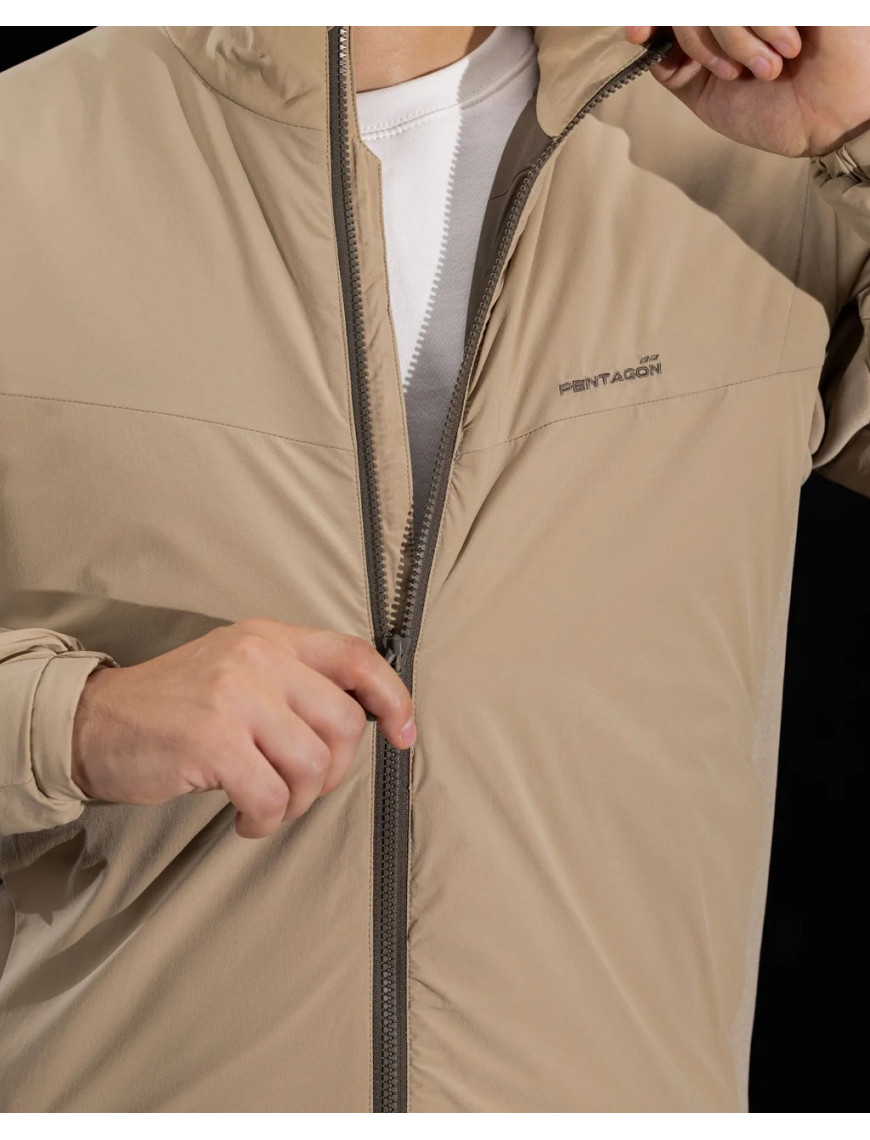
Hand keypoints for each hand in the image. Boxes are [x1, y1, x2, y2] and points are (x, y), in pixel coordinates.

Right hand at [71, 618, 415, 838]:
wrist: (96, 722)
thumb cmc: (176, 706)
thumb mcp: (239, 669)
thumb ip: (294, 682)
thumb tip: (363, 721)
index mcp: (271, 638)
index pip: (356, 656)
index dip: (392, 697)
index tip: (402, 733)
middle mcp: (258, 658)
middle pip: (343, 724)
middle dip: (333, 771)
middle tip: (301, 786)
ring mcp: (235, 697)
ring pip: (313, 766)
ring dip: (298, 803)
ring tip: (268, 806)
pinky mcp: (212, 741)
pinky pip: (273, 798)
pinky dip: (266, 822)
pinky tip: (245, 820)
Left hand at [625, 26, 869, 156]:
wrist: (829, 125)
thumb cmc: (776, 113)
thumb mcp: (707, 95)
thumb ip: (673, 65)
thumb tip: (643, 35)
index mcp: (718, 22)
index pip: (673, 10)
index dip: (648, 15)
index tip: (637, 33)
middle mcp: (741, 8)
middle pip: (687, 6)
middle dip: (699, 42)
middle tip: (731, 73)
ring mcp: (769, 1)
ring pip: (714, 3)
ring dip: (735, 42)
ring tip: (768, 69)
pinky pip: (752, 2)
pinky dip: (763, 27)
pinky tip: (788, 48)